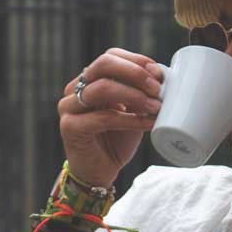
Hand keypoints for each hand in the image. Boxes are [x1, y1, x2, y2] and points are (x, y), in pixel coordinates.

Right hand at [58, 48, 165, 187]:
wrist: (99, 174)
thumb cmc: (116, 141)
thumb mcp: (131, 111)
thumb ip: (139, 93)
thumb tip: (162, 77)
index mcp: (89, 80)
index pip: (111, 57)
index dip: (136, 61)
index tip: (159, 73)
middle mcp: (75, 89)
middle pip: (104, 64)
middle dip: (135, 73)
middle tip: (157, 88)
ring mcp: (68, 107)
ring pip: (103, 88)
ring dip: (134, 96)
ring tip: (156, 107)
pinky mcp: (70, 127)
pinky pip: (103, 117)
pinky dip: (129, 120)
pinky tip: (146, 124)